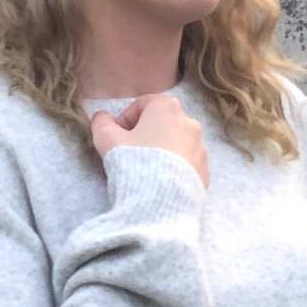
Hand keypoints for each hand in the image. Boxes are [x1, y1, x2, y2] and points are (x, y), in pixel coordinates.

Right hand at [90, 94, 209, 188]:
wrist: (161, 201)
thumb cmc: (134, 162)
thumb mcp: (107, 139)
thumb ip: (101, 122)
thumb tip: (102, 117)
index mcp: (168, 108)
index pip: (142, 105)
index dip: (124, 119)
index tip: (115, 137)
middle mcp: (190, 123)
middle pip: (161, 124)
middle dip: (144, 135)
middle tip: (129, 154)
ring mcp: (201, 149)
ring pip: (175, 145)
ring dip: (160, 152)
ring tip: (145, 172)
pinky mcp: (205, 172)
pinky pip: (185, 165)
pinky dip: (173, 170)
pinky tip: (160, 183)